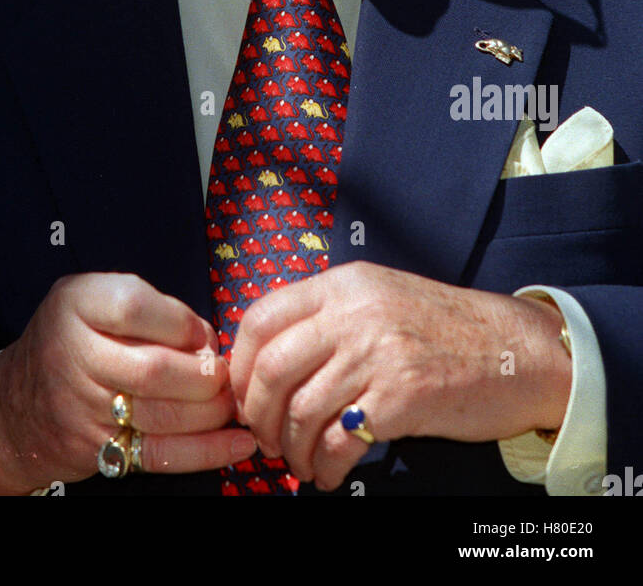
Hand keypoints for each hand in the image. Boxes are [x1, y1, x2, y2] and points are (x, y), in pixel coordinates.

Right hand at [0, 272, 255, 493]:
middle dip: (204, 373)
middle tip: (222, 373)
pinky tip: (238, 445)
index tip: (199, 332)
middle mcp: (75, 354)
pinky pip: (161, 454)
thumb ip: (146, 305)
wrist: (13, 408)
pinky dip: (207, 452)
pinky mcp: (98, 449)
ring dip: (211, 411)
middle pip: (155, 369)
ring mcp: (84, 407)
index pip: (133, 306)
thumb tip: (206, 339)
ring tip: (229, 402)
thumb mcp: (91, 298)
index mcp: (76, 304)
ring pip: (162, 415)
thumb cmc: (71, 339)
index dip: (179, 321)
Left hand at [229, 261, 571, 491]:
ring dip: (292, 449)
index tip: (244, 394)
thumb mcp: (380, 298)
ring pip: (301, 410)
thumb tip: (269, 358)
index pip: (262, 317)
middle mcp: (355, 313)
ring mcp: (378, 352)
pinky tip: (330, 474)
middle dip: (258, 414)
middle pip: (272, 368)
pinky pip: (340, 441)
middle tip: (267, 439)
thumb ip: (328, 316)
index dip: (241, 364)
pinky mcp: (403, 396)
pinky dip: (326, 466)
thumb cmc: (445, 329)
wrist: (516, 350)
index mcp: (344, 285)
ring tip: (302, 462)